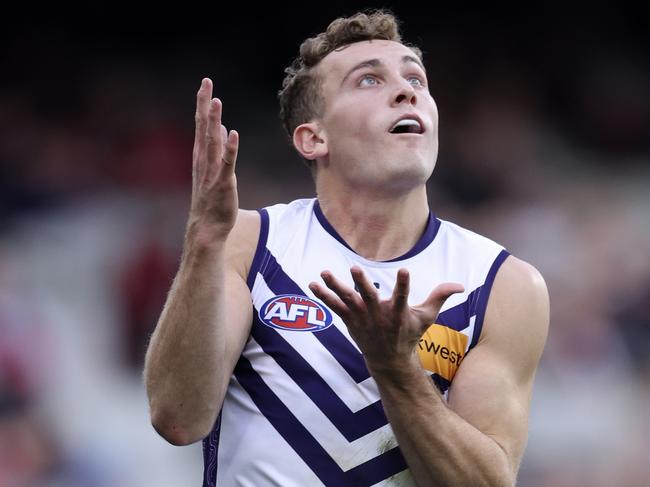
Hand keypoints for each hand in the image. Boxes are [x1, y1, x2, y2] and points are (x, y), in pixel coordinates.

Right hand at [189, 78, 239, 239]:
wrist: (207, 229)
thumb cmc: (211, 201)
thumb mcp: (214, 171)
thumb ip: (218, 149)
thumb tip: (223, 129)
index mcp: (201, 157)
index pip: (200, 125)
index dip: (202, 105)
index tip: (205, 85)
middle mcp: (204, 161)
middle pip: (203, 128)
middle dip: (204, 105)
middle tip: (205, 82)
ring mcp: (212, 172)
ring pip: (212, 142)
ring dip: (214, 121)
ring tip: (216, 101)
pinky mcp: (223, 183)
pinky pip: (227, 163)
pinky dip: (230, 148)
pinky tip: (233, 133)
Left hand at [309, 266, 463, 376]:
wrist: (388, 361)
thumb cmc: (408, 335)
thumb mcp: (427, 318)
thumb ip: (440, 297)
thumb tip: (461, 284)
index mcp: (399, 314)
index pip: (403, 297)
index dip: (404, 284)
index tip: (405, 270)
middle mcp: (378, 316)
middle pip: (369, 297)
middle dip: (362, 283)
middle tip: (354, 268)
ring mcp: (362, 319)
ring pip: (347, 301)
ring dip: (335, 287)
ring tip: (325, 273)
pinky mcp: (350, 320)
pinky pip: (334, 307)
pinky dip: (323, 296)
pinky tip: (312, 283)